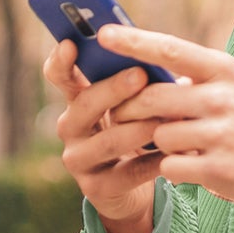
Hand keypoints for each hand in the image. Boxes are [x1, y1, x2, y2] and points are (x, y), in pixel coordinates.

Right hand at [48, 39, 162, 232]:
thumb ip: (141, 83)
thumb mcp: (136, 103)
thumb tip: (164, 62)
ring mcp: (79, 159)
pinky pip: (127, 173)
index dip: (61, 60)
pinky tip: (173, 153)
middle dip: (113, 89)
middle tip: (139, 74)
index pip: (60, 75)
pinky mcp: (96, 189)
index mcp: (78, 98)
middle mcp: (71, 128)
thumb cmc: (139, 129)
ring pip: (107, 141)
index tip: (71, 43)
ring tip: (162, 118)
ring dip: (137, 128)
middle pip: (85, 104)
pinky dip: (153, 161)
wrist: (136, 187)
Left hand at [100, 24, 233, 214]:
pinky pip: (171, 167)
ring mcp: (220, 135)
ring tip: (181, 146)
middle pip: (152, 98)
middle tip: (122, 115)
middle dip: (130, 108)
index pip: (172, 50)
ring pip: (159, 135)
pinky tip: (193, 168)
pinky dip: (174, 169)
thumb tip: (172, 72)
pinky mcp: (218, 171)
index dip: (134, 41)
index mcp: (229, 72)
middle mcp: (222, 99)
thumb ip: (215, 77)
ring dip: (160, 143)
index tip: (103, 33)